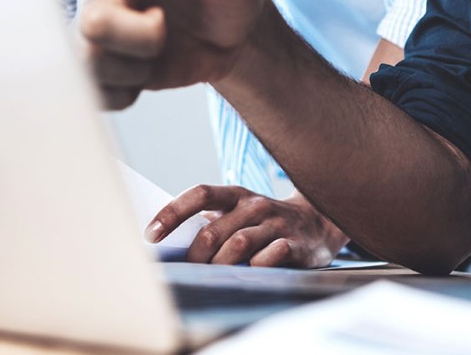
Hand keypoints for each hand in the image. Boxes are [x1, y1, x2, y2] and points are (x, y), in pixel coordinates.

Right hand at [47, 0, 263, 109]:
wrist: (230, 38)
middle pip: (91, 25)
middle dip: (138, 38)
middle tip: (164, 26)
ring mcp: (102, 35)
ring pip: (89, 64)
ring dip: (133, 69)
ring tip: (159, 54)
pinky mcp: (106, 70)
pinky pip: (96, 93)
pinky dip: (125, 94)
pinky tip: (146, 76)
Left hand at [146, 186, 348, 267]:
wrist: (319, 222)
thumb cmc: (266, 221)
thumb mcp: (240, 212)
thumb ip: (211, 221)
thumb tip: (168, 239)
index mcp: (236, 195)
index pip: (200, 194)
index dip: (173, 212)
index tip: (151, 234)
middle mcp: (255, 206)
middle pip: (215, 230)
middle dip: (196, 255)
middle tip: (188, 270)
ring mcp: (276, 224)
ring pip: (239, 244)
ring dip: (220, 263)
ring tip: (213, 276)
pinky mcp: (296, 244)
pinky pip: (271, 255)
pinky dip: (256, 266)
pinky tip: (250, 271)